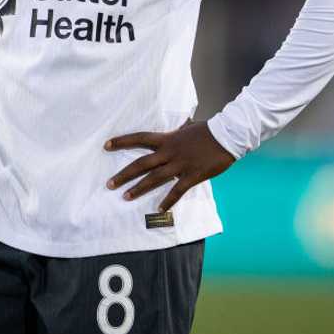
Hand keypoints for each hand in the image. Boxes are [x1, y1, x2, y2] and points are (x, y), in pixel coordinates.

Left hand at [105, 121, 235, 211]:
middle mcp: (169, 152)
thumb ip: (178, 131)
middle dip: (124, 174)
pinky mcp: (192, 175)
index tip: (106, 145)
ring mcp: (180, 164)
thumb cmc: (208, 131)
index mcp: (167, 139)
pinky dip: (168, 201)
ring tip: (125, 197)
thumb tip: (178, 125)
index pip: (139, 138)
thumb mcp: (187, 128)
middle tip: (109, 184)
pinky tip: (159, 209)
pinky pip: (177, 190)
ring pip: (154, 178)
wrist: (227, 135)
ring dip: (138, 188)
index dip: (122, 141)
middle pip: (141, 163)